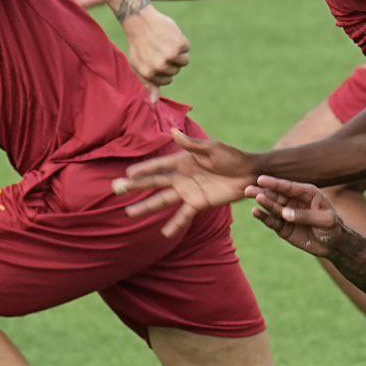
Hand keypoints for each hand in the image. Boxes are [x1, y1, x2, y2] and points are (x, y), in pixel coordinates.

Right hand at [111, 130, 261, 237]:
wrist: (249, 174)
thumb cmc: (232, 157)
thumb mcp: (213, 148)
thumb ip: (192, 144)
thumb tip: (173, 132)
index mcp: (183, 161)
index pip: (158, 165)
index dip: (142, 170)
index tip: (126, 174)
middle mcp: (182, 177)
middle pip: (154, 183)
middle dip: (135, 187)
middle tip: (116, 191)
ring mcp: (189, 192)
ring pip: (163, 200)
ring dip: (146, 207)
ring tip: (129, 213)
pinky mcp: (199, 204)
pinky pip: (184, 215)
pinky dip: (174, 224)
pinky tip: (163, 233)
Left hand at [122, 8, 191, 86]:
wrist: (139, 21)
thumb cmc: (139, 45)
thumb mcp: (139, 66)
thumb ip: (148, 84)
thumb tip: (154, 102)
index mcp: (150, 73)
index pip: (168, 80)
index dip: (164, 69)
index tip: (156, 58)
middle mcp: (160, 66)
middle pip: (177, 70)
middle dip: (171, 60)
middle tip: (159, 47)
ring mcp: (170, 56)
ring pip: (185, 60)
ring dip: (179, 51)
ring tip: (166, 42)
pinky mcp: (178, 44)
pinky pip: (186, 47)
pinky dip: (181, 40)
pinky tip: (169, 35)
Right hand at [249, 175, 346, 258]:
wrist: (334, 244)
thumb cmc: (333, 228)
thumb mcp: (325, 220)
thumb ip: (305, 216)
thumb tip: (285, 213)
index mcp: (306, 193)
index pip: (288, 187)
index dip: (275, 183)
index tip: (261, 180)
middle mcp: (294, 201)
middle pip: (276, 195)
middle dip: (263, 191)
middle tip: (249, 189)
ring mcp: (287, 214)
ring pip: (273, 207)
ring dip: (263, 202)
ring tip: (254, 198)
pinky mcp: (283, 227)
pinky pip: (272, 221)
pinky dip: (264, 217)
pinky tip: (256, 212)